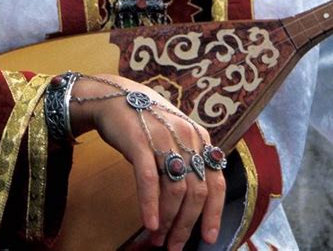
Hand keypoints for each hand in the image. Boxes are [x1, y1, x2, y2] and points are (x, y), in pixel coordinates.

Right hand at [70, 74, 225, 249]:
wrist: (116, 96)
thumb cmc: (147, 123)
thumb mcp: (175, 137)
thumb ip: (188, 162)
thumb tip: (192, 207)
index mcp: (200, 138)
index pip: (216, 182)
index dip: (214, 213)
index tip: (209, 237)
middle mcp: (186, 137)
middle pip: (196, 191)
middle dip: (187, 224)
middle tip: (175, 245)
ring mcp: (163, 138)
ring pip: (175, 189)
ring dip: (169, 220)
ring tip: (159, 238)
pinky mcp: (139, 141)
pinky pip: (149, 179)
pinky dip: (150, 205)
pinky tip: (149, 223)